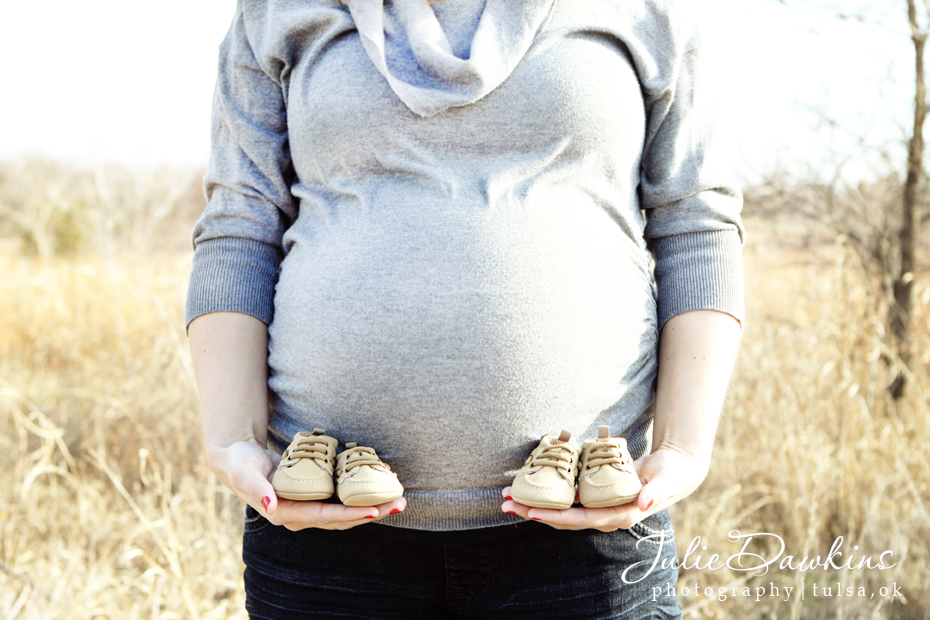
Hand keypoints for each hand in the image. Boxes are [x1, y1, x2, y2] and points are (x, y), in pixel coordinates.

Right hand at [207, 439, 406, 530]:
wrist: (238, 462)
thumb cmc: (240, 465)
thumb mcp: (245, 474)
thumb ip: (256, 489)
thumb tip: (271, 505)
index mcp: (285, 513)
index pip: (325, 517)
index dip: (351, 515)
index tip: (375, 511)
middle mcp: (301, 515)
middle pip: (343, 519)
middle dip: (373, 512)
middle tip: (400, 503)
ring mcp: (309, 508)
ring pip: (346, 513)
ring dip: (373, 507)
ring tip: (398, 499)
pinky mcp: (314, 498)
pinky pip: (342, 502)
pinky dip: (361, 497)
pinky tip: (379, 489)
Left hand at [500, 445, 707, 531]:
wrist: (674, 471)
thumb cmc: (671, 474)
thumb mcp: (666, 480)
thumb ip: (655, 492)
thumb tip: (643, 504)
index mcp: (619, 515)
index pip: (581, 520)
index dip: (555, 517)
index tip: (531, 512)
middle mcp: (605, 516)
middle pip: (563, 519)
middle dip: (533, 512)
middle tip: (505, 503)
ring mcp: (598, 508)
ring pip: (560, 511)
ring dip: (534, 504)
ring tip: (507, 497)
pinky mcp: (594, 498)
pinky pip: (567, 500)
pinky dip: (547, 495)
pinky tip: (529, 488)